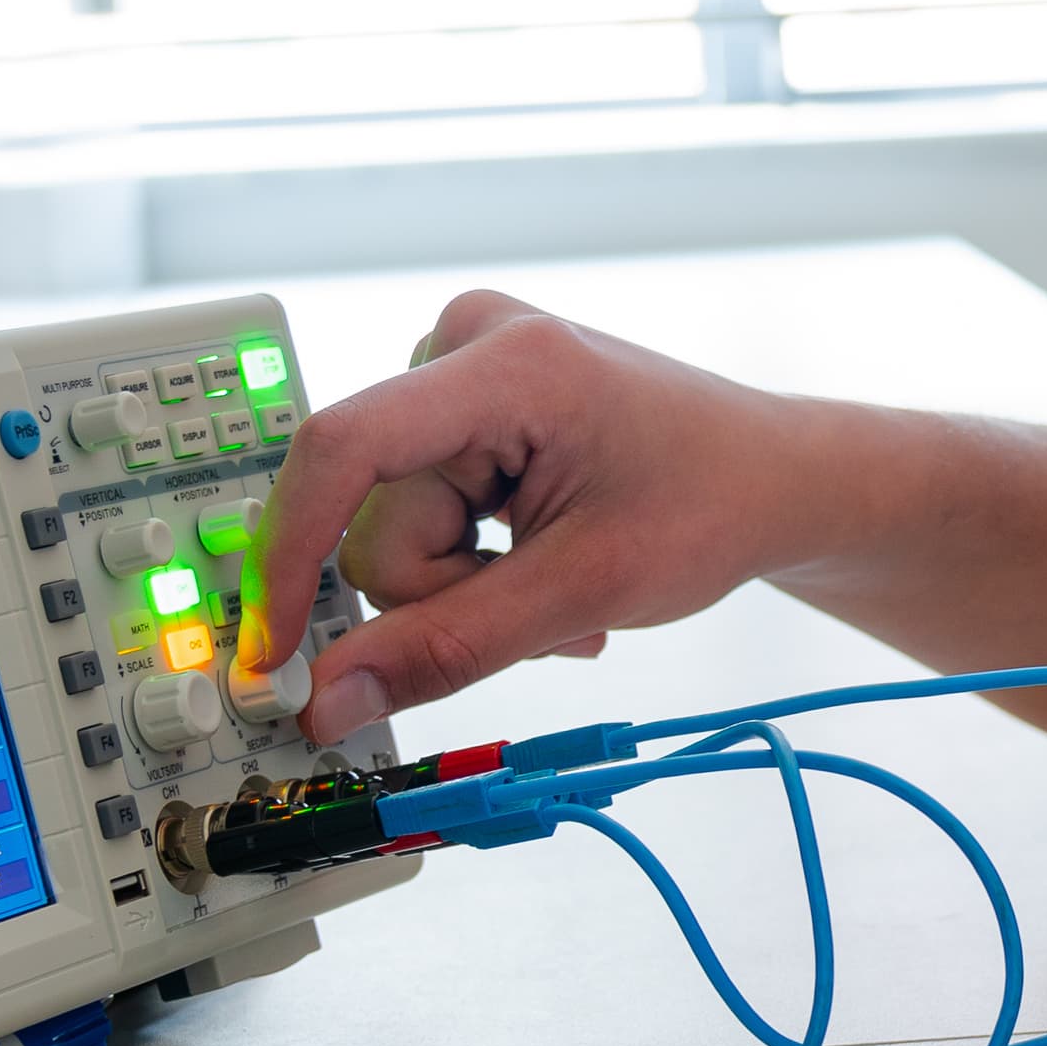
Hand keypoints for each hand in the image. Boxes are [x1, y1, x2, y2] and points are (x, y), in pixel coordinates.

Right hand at [253, 289, 823, 732]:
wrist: (774, 479)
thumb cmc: (712, 506)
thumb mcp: (585, 593)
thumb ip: (449, 648)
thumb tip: (328, 700)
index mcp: (507, 362)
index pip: (345, 449)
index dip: (290, 555)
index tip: (271, 654)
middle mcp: (465, 344)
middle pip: (375, 521)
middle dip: (447, 593)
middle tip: (548, 611)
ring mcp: (458, 371)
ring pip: (391, 534)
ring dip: (469, 589)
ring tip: (563, 587)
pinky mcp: (459, 408)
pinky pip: (416, 518)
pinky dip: (475, 566)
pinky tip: (547, 562)